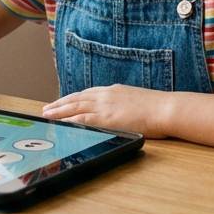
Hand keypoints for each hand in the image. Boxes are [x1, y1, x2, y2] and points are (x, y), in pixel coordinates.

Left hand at [42, 85, 171, 137]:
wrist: (166, 108)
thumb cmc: (157, 107)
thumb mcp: (136, 100)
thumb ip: (123, 104)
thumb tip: (119, 111)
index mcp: (113, 90)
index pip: (87, 93)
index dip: (72, 98)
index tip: (62, 102)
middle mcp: (106, 95)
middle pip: (77, 98)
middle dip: (60, 103)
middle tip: (47, 108)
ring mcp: (106, 106)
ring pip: (76, 107)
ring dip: (60, 111)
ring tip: (48, 115)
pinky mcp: (108, 118)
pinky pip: (84, 118)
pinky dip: (70, 120)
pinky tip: (62, 123)